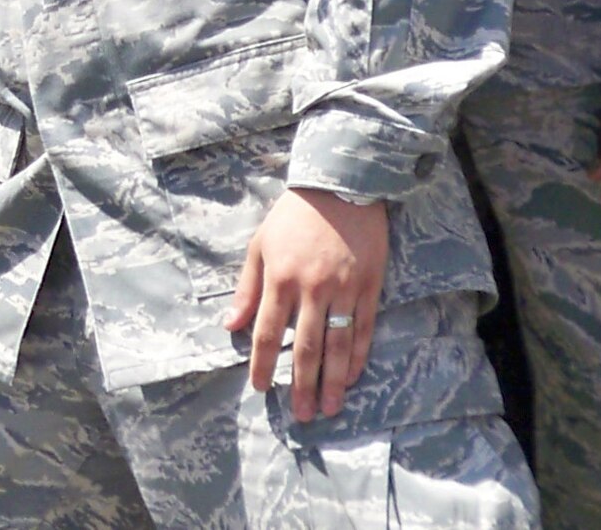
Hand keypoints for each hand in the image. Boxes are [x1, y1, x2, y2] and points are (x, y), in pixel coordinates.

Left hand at [226, 187, 387, 420]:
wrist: (340, 186)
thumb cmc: (293, 216)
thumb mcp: (260, 245)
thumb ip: (247, 288)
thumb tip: (230, 325)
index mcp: (280, 277)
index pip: (268, 331)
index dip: (264, 363)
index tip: (261, 387)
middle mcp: (311, 288)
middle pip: (306, 347)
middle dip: (301, 385)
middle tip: (301, 415)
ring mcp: (344, 289)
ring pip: (338, 345)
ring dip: (332, 381)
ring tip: (328, 408)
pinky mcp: (369, 285)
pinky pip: (364, 329)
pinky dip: (357, 357)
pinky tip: (351, 378)